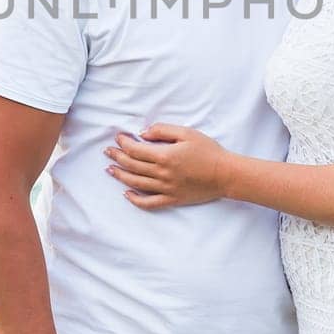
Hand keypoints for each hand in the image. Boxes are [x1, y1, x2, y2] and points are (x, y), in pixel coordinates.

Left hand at [106, 123, 228, 209]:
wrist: (226, 174)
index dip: (124, 143)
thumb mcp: (187, 133)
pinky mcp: (172, 199)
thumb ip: (163, 130)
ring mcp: (166, 188)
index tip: (118, 138)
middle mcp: (162, 173)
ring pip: (136, 183)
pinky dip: (135, 200)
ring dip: (120, 175)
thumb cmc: (208, 151)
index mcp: (165, 156)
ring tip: (110, 170)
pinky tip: (127, 194)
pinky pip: (149, 202)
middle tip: (107, 152)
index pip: (135, 149)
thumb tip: (144, 133)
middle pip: (132, 165)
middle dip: (117, 157)